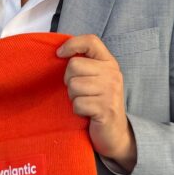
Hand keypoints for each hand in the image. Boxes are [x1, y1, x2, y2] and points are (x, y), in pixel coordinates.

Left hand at [57, 35, 136, 171]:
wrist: (114, 133)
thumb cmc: (98, 101)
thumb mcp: (96, 78)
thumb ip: (84, 63)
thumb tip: (58, 51)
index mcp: (109, 62)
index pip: (91, 41)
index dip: (71, 44)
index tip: (59, 54)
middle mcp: (113, 74)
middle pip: (74, 65)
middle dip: (68, 80)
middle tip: (79, 91)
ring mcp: (111, 91)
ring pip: (73, 85)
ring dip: (73, 97)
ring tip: (85, 102)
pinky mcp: (106, 109)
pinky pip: (77, 104)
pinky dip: (77, 110)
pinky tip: (87, 113)